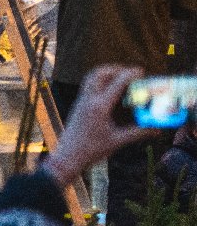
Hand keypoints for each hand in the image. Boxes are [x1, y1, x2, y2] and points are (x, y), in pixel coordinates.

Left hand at [45, 65, 156, 187]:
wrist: (68, 156)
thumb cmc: (92, 150)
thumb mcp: (118, 140)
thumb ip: (139, 132)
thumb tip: (157, 129)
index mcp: (99, 107)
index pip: (116, 83)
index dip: (129, 74)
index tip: (140, 70)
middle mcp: (88, 100)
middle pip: (99, 73)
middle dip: (115, 69)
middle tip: (130, 73)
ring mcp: (81, 101)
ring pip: (91, 78)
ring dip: (106, 73)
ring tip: (120, 78)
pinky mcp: (78, 105)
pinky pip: (88, 86)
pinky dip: (99, 81)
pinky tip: (109, 90)